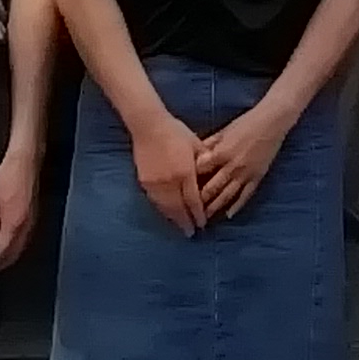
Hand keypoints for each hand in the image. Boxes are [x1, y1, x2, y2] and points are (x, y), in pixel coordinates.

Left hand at [0, 147, 39, 272]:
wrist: (26, 160)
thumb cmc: (6, 177)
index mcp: (13, 224)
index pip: (2, 252)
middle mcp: (25, 226)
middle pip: (14, 253)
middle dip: (1, 264)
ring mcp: (32, 220)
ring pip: (21, 246)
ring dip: (9, 257)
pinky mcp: (34, 214)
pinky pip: (25, 238)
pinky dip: (16, 246)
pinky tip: (10, 244)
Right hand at [129, 110, 209, 235]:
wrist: (148, 126)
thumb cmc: (176, 132)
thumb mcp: (196, 144)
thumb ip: (206, 161)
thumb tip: (214, 173)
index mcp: (186, 172)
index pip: (193, 200)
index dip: (198, 214)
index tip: (202, 224)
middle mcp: (170, 181)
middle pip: (179, 208)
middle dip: (185, 222)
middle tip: (191, 233)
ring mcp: (156, 183)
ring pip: (165, 207)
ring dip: (173, 218)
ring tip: (179, 226)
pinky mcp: (144, 181)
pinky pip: (155, 201)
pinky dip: (162, 210)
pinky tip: (166, 213)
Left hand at [193, 101, 288, 223]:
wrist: (273, 121)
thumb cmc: (246, 123)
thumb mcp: (224, 131)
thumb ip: (208, 145)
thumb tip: (193, 155)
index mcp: (220, 153)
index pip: (200, 172)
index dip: (189, 182)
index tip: (180, 191)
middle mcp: (231, 166)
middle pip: (211, 188)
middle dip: (199, 202)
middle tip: (188, 212)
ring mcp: (245, 173)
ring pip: (227, 195)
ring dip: (214, 208)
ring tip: (204, 219)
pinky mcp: (257, 176)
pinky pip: (246, 195)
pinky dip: (237, 206)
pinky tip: (229, 215)